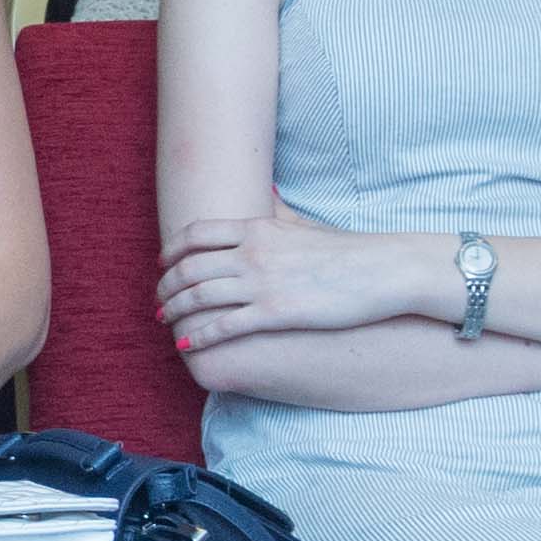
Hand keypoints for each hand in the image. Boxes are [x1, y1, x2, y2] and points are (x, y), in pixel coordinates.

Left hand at [157, 208, 396, 352]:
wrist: (382, 271)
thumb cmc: (347, 252)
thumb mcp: (306, 226)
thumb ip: (279, 214)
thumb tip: (267, 195)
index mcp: (258, 227)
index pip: (197, 234)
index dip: (171, 250)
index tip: (161, 263)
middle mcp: (252, 252)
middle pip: (189, 267)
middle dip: (166, 285)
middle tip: (158, 300)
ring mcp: (262, 283)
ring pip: (198, 297)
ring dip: (174, 311)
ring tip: (165, 321)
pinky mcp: (275, 312)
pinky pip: (223, 326)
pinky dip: (198, 337)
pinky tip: (185, 346)